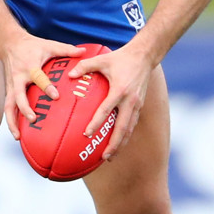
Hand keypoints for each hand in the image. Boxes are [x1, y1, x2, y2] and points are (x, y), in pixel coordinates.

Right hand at [2, 34, 85, 139]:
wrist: (10, 43)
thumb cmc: (32, 45)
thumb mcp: (49, 45)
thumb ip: (66, 50)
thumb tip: (84, 53)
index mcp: (30, 67)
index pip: (38, 78)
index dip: (46, 86)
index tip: (56, 96)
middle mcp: (18, 78)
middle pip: (18, 95)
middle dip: (25, 108)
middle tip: (33, 119)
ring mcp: (11, 86)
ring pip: (9, 106)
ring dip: (12, 121)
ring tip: (18, 136)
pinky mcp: (9, 91)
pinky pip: (8, 108)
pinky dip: (11, 121)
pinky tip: (17, 133)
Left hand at [68, 43, 152, 160]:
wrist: (144, 56)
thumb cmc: (120, 57)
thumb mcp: (102, 59)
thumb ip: (85, 66)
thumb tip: (69, 75)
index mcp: (119, 90)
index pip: (106, 110)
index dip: (96, 123)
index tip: (87, 134)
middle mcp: (130, 100)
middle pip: (122, 128)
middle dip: (114, 144)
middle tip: (104, 157)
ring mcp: (136, 104)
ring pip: (129, 129)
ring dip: (121, 144)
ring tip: (111, 156)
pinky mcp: (140, 105)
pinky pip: (132, 124)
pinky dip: (126, 135)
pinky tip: (119, 142)